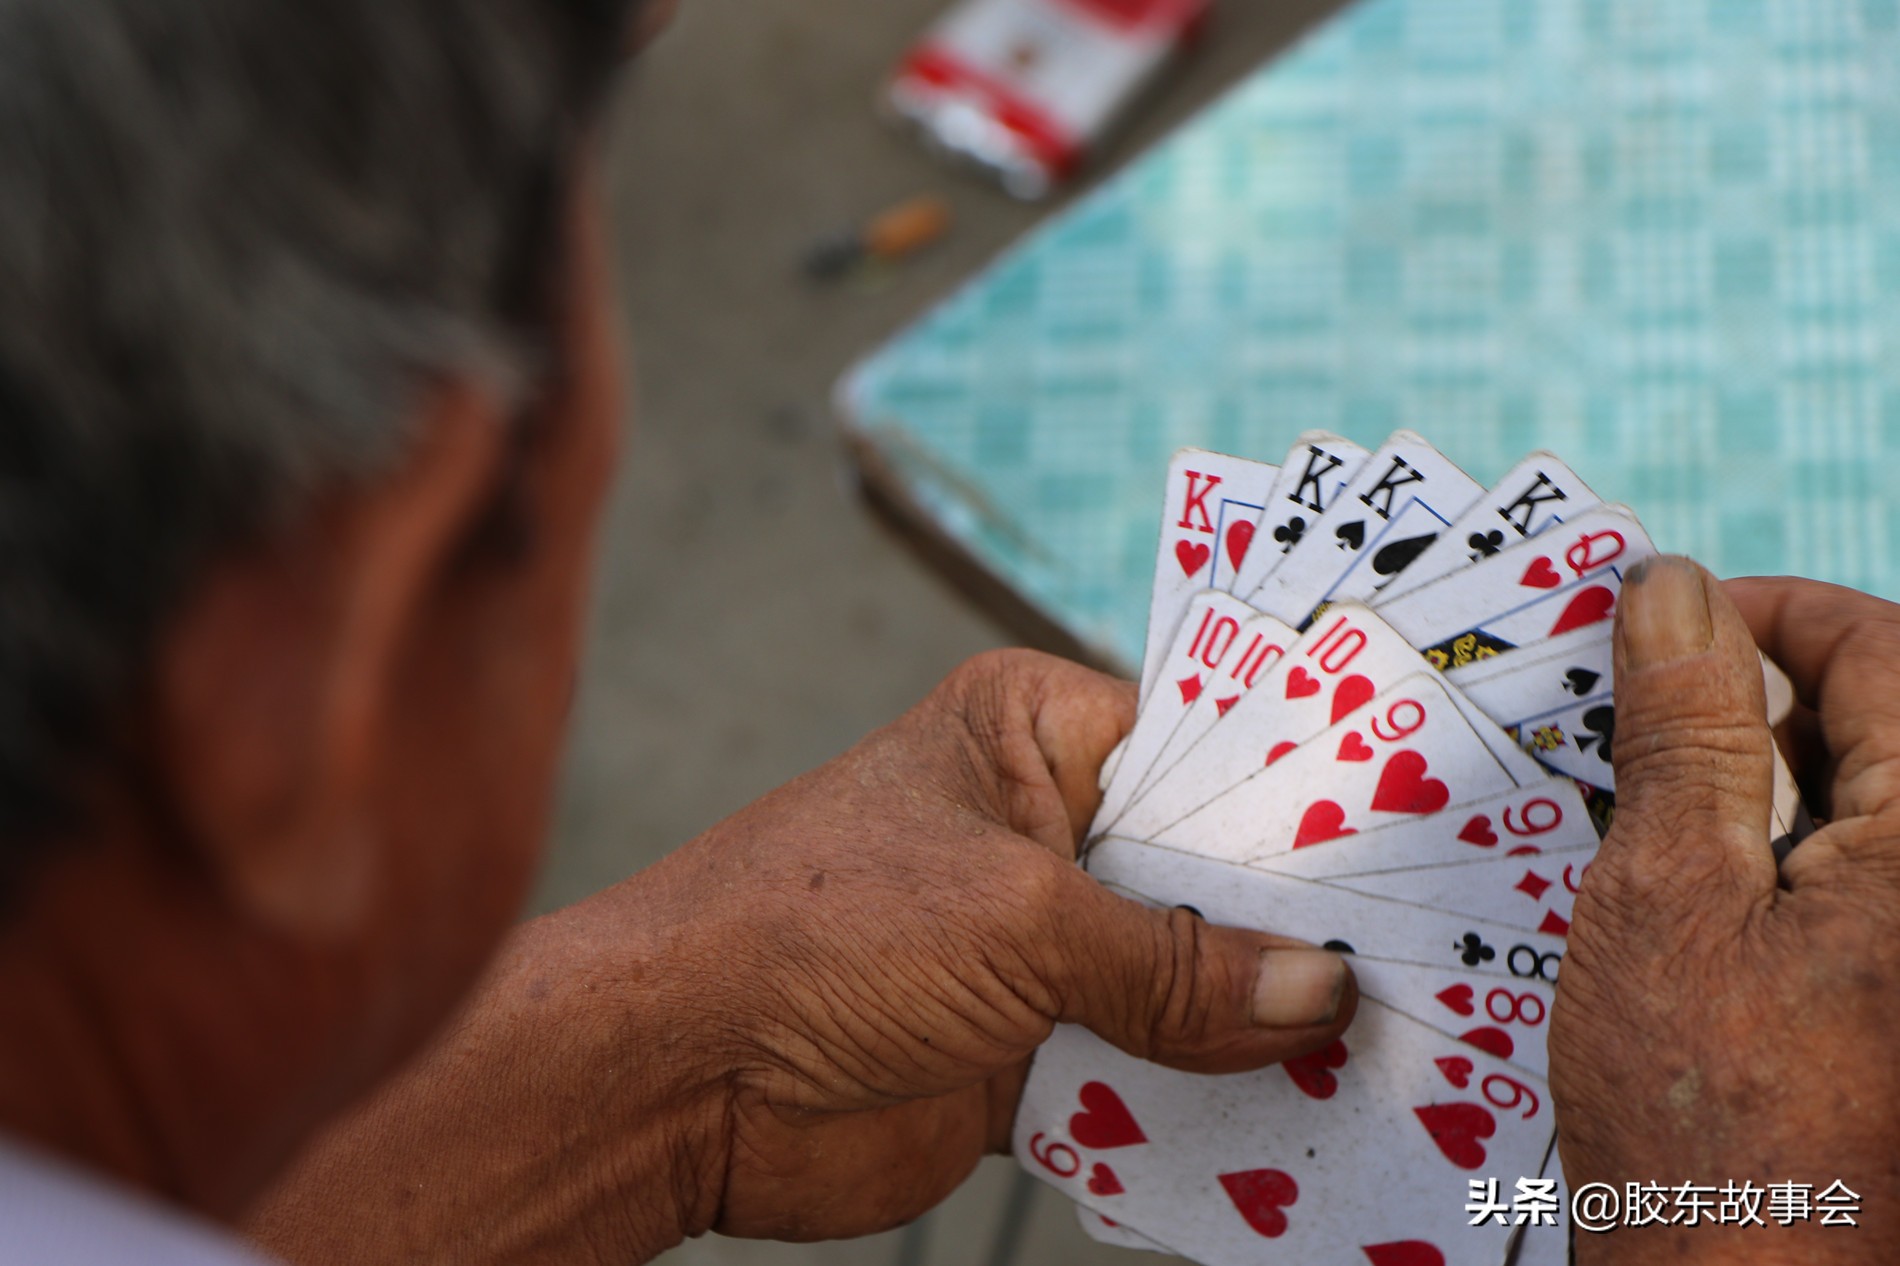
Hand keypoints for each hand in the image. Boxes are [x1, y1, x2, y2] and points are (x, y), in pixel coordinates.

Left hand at [248, 650, 1353, 1262]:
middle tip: (1442, 973)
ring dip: (1263, 1032)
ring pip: (1186, 985)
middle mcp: (1043, 831)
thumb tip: (1320, 993)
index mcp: (1032, 735)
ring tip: (1408, 1061)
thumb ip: (1172, 961)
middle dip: (1300, 936)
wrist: (676, 1078)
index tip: (1424, 856)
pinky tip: (1307, 1132)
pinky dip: (1208, 1105)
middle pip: (1207, 880)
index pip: (1206, 752)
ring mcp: (1038, 948)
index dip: (1308, 809)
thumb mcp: (1016, 923)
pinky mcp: (1026, 1050)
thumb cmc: (819, 934)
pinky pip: (1144, 1073)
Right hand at [1549, 559, 1899, 1262]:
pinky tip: (1708, 895)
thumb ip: (1688, 729)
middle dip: (1759, 700)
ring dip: (1770, 781)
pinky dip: (1789, 857)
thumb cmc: (1706, 1117)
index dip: (1765, 613)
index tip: (1660, 621)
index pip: (1883, 648)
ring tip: (1656, 817)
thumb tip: (1674, 589)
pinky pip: (1868, 881)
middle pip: (1888, 722)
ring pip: (1875, 801)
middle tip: (1636, 723)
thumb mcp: (1669, 895)